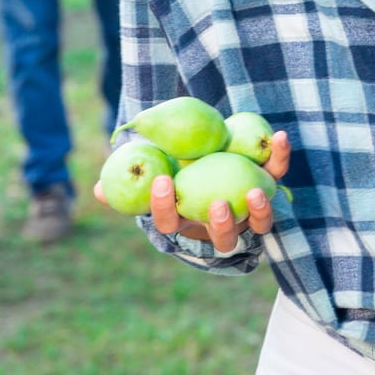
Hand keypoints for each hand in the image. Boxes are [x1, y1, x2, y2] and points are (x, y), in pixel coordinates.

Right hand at [93, 131, 291, 254]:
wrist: (212, 159)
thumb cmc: (175, 171)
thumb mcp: (150, 174)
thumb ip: (127, 181)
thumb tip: (95, 190)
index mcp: (186, 220)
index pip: (170, 222)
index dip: (164, 207)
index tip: (161, 182)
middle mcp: (220, 224)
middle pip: (223, 238)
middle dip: (221, 225)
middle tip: (218, 205)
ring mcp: (248, 212)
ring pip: (259, 223)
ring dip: (259, 210)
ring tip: (256, 192)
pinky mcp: (269, 188)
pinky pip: (277, 176)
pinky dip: (279, 158)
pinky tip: (278, 136)